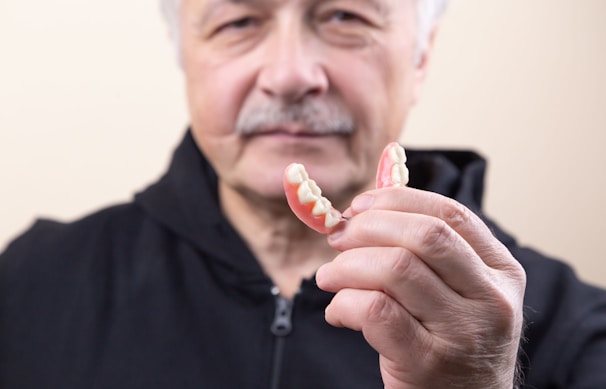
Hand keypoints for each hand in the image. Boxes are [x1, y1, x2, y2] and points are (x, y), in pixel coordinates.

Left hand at [315, 187, 525, 387]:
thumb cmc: (454, 341)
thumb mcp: (462, 292)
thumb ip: (428, 252)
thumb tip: (365, 209)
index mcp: (501, 269)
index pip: (450, 214)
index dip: (398, 201)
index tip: (360, 205)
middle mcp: (491, 297)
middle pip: (424, 235)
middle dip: (369, 227)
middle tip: (338, 238)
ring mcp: (464, 332)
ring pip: (396, 268)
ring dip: (347, 266)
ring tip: (329, 277)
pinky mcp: (429, 363)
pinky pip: (375, 311)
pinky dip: (344, 303)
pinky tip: (338, 312)